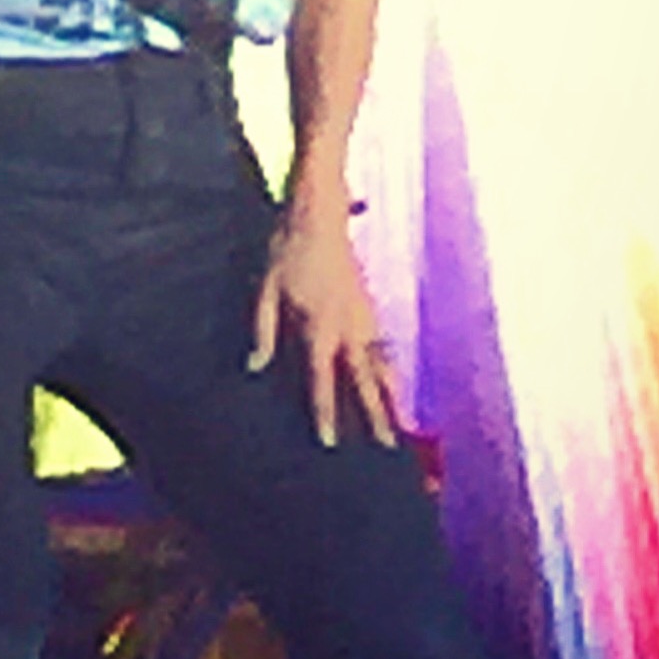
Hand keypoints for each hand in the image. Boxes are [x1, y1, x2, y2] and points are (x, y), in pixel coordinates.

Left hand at [248, 201, 397, 448]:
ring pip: (381, 361)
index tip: (331, 442)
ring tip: (403, 421)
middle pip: (364, 378)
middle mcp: (347, 324)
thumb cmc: (287, 249)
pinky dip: (390, 365)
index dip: (325, 411)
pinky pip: (383, 342)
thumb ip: (264, 330)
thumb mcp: (267, 289)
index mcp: (319, 324)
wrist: (319, 212)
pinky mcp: (369, 302)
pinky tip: (394, 379)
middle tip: (389, 445)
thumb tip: (255, 366)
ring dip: (391, 392)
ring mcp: (363, 313)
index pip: (323, 378)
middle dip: (376, 413)